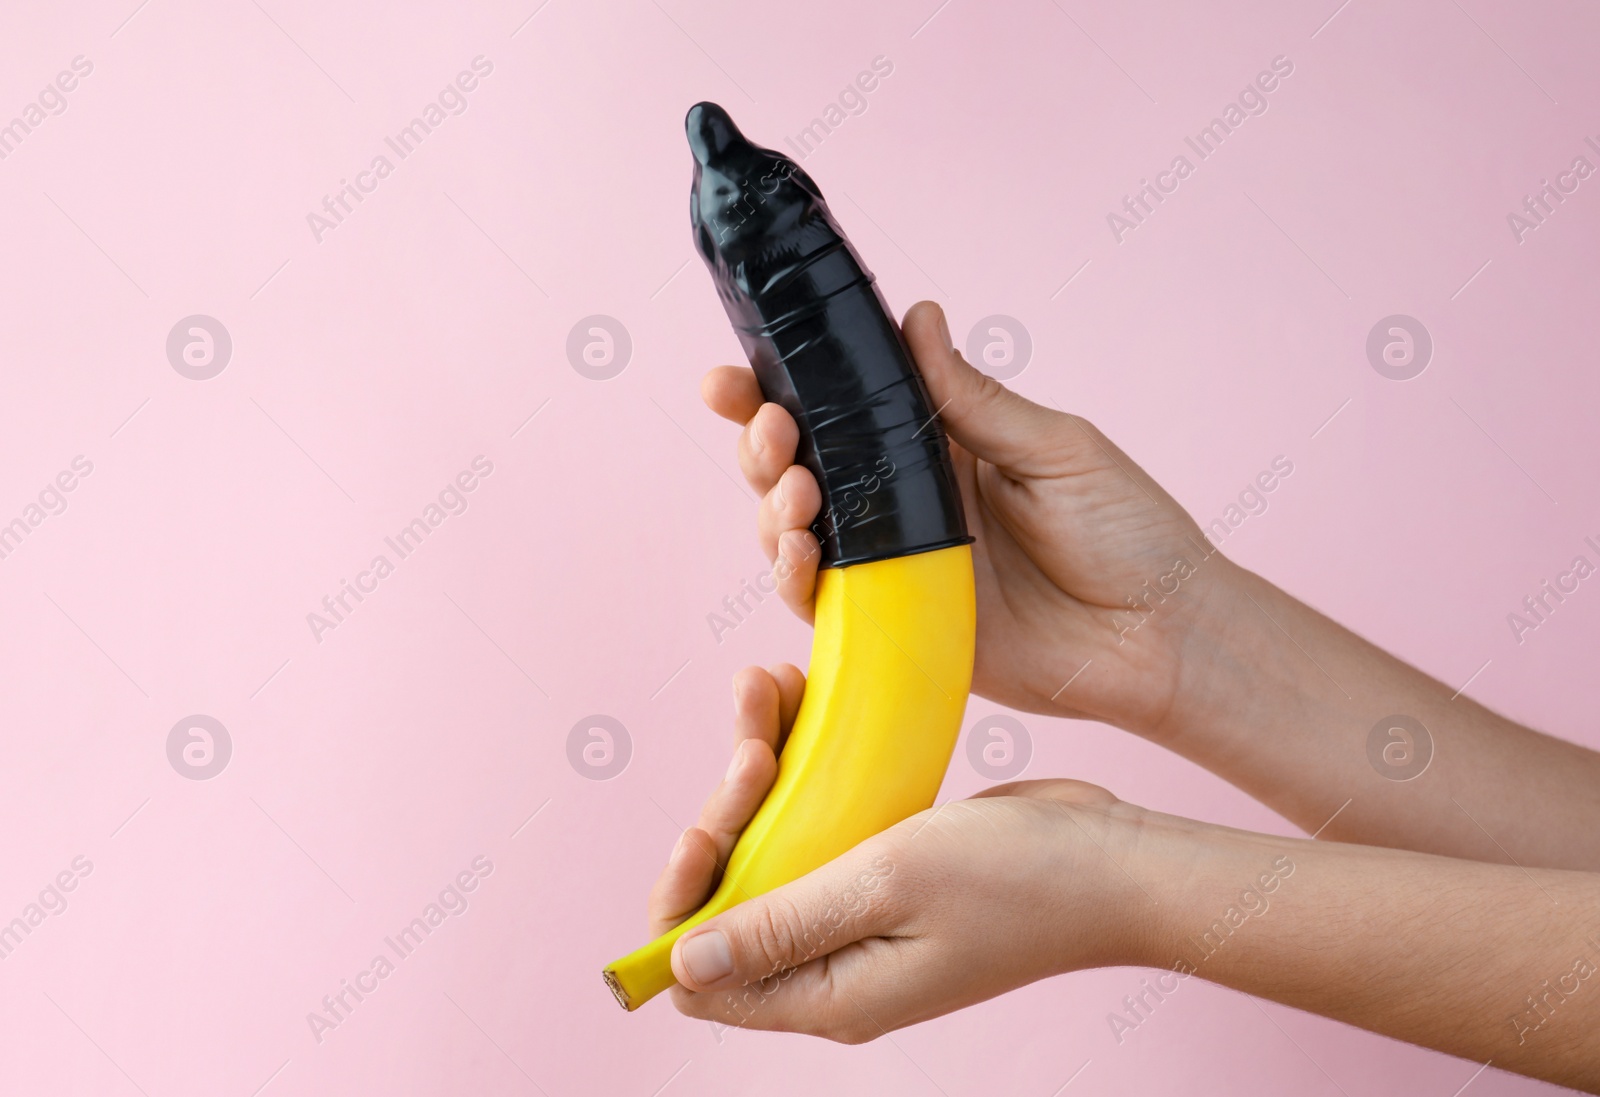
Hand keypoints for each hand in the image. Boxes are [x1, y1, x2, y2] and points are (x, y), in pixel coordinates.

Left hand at [645, 666, 1153, 1040]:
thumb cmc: (1016, 880)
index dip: (680, 905)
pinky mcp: (882, 871)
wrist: (1113, 859)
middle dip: (724, 813)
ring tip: (772, 690)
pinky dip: (798, 765)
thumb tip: (681, 964)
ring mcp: (858, 915)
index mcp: (826, 992)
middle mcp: (832, 962)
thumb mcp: (885, 888)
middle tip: (757, 745)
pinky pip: (812, 820)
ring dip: (756, 771)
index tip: (702, 833)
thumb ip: (779, 925)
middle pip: (727, 897)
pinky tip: (800, 704)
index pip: (701, 975)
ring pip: (766, 846)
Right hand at [701, 301, 1235, 736]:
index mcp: (940, 446)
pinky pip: (824, 602)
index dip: (779, 390)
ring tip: (797, 491)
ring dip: (774, 507)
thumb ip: (974, 399)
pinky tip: (801, 551)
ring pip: (796, 533)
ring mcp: (895, 567)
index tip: (735, 374)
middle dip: (762, 444)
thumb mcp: (1057, 449)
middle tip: (770, 428)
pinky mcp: (897, 627)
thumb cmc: (1130, 535)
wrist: (1164, 639)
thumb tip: (917, 318)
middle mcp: (903, 504)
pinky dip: (796, 577)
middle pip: (800, 467)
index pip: (843, 409)